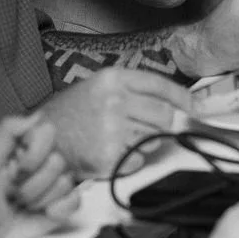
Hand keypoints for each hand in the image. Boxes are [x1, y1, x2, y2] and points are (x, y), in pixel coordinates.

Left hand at [0, 114, 78, 237]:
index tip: (15, 169)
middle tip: (15, 192)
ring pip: (66, 181)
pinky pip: (76, 200)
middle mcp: (45, 161)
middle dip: (32, 182)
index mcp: (28, 146)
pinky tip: (44, 214)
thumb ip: (8, 131)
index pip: (48, 132)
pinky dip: (59, 209)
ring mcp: (55, 184)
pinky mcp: (64, 207)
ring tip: (23, 205)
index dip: (33, 154)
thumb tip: (38, 115)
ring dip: (39, 198)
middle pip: (58, 160)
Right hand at [43, 69, 191, 176]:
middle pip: (164, 115)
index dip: (182, 97)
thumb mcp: (100, 87)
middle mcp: (114, 101)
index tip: (194, 106)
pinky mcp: (110, 157)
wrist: (44, 137)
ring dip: (145, 140)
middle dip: (163, 123)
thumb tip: (172, 102)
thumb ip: (132, 91)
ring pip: (154, 137)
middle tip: (148, 126)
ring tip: (121, 137)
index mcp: (113, 78)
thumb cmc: (73, 112)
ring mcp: (112, 130)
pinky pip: (140, 159)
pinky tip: (113, 151)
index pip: (159, 85)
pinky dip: (132, 159)